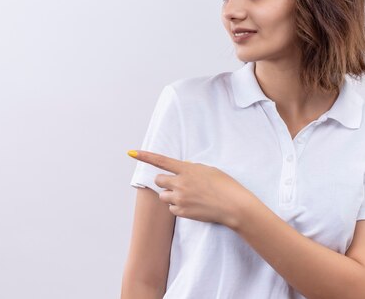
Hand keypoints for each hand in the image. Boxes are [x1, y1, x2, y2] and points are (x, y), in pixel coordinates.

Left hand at [127, 150, 252, 228]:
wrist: (233, 206)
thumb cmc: (225, 185)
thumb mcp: (208, 170)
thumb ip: (191, 169)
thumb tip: (181, 170)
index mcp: (187, 169)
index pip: (161, 161)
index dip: (144, 156)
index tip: (131, 152)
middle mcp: (180, 183)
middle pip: (159, 180)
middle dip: (165, 182)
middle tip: (178, 184)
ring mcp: (180, 198)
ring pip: (163, 196)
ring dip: (171, 195)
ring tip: (188, 196)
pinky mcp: (182, 212)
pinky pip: (171, 208)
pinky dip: (178, 207)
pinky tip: (192, 205)